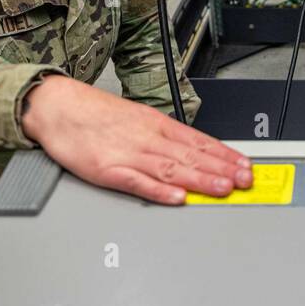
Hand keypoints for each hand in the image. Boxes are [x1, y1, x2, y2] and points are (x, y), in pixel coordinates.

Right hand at [21, 76, 251, 204]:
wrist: (58, 106)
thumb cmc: (97, 115)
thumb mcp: (138, 119)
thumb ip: (165, 138)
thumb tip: (195, 153)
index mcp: (157, 125)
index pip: (199, 141)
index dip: (225, 155)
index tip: (246, 166)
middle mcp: (148, 138)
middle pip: (191, 156)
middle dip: (222, 169)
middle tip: (245, 181)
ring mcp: (129, 154)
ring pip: (171, 169)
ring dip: (200, 180)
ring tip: (222, 189)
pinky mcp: (107, 170)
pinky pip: (137, 182)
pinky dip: (158, 191)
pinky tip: (177, 198)